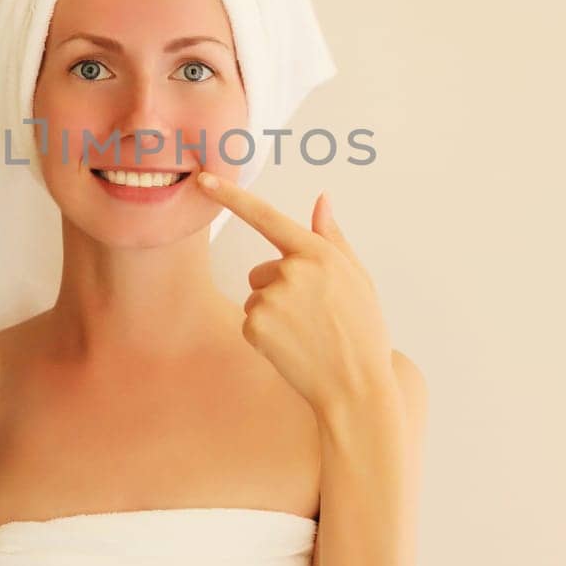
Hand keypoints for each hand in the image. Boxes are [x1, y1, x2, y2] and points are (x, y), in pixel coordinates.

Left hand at [195, 173, 395, 417]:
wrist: (357, 387)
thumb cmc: (362, 332)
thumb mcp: (357, 278)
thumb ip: (333, 237)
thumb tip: (322, 199)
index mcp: (318, 253)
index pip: (267, 216)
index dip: (231, 195)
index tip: (203, 178)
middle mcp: (292, 270)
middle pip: (262, 270)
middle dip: (279, 288)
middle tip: (313, 317)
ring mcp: (272, 298)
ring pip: (256, 296)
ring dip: (273, 313)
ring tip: (306, 334)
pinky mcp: (256, 325)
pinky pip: (251, 321)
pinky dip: (265, 335)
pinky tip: (293, 348)